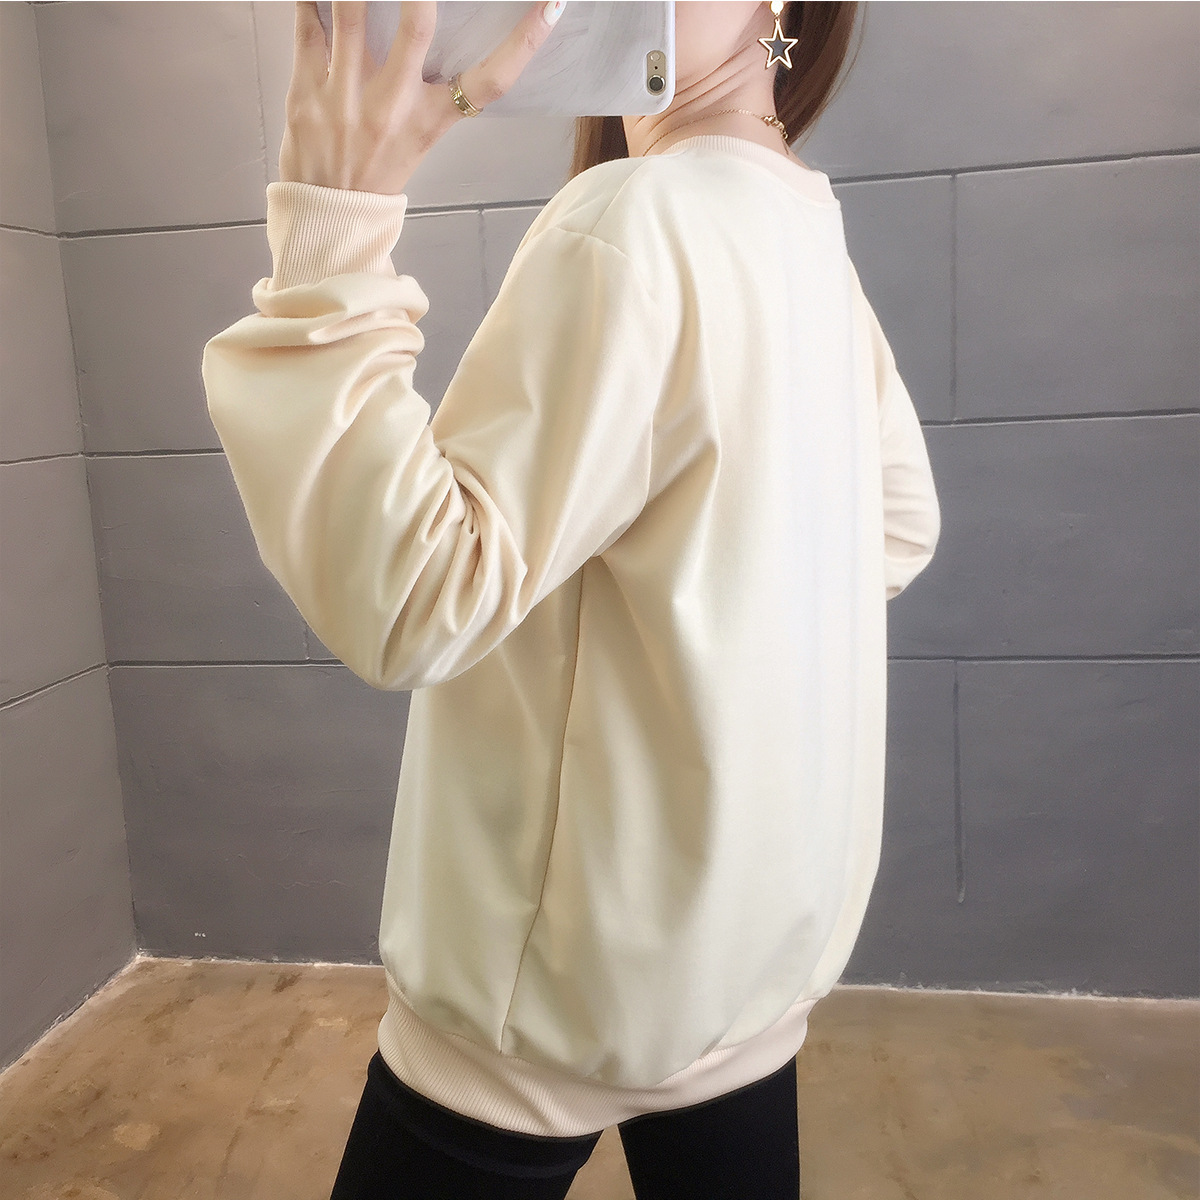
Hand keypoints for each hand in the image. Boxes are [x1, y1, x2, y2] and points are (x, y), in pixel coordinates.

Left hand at [280, 1, 562, 194]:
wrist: (326, 219)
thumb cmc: (375, 175)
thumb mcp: (418, 138)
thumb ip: (428, 92)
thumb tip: (427, 30)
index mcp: (430, 121)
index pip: (490, 81)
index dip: (526, 41)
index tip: (553, 5)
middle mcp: (393, 107)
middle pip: (419, 25)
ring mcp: (346, 98)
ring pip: (351, 11)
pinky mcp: (305, 93)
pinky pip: (307, 26)